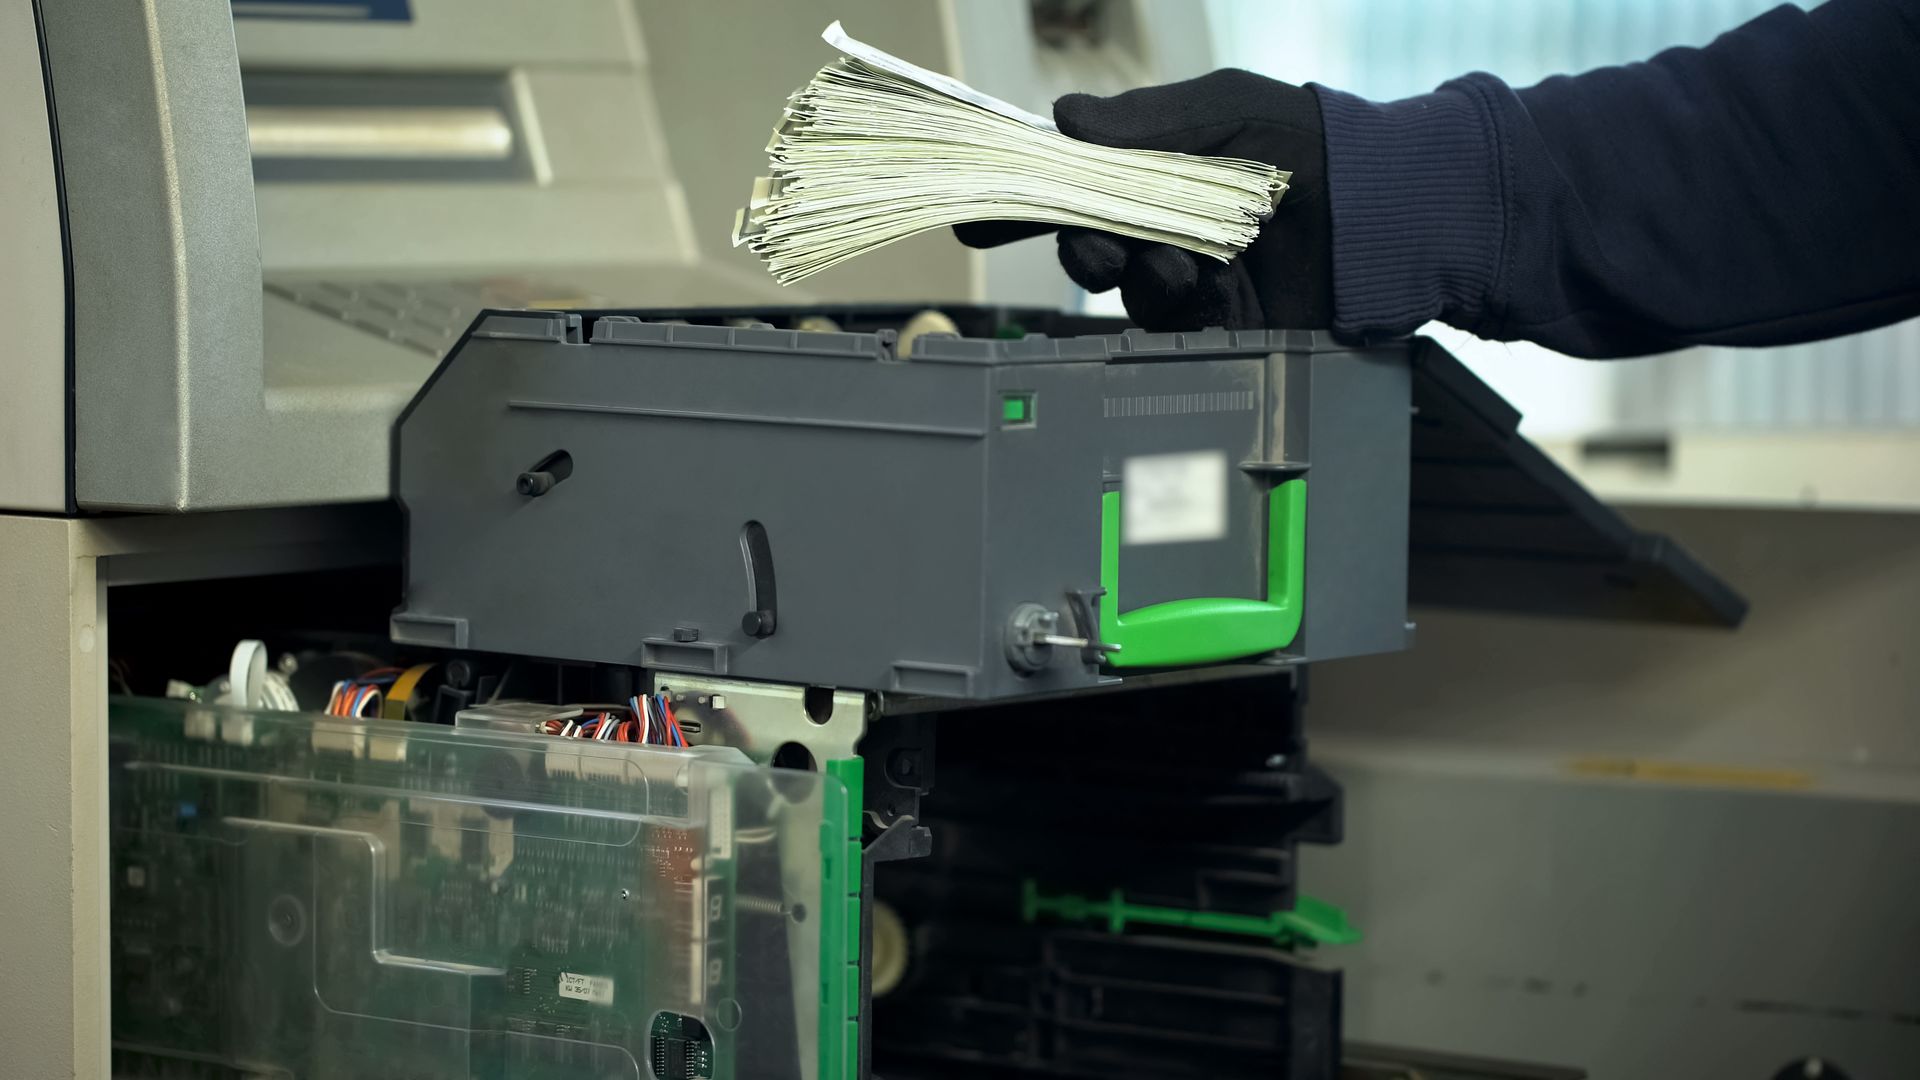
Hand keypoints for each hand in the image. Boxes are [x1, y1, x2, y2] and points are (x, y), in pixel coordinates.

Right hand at [954, 69, 1330, 332]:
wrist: (1382, 215)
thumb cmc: (1309, 145)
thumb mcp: (1223, 113)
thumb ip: (1145, 122)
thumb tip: (1065, 119)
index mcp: (1158, 166)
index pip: (1074, 182)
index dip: (1026, 197)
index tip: (977, 216)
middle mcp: (1164, 222)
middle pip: (1085, 243)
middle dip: (1080, 246)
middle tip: (1098, 248)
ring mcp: (1188, 275)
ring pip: (1122, 290)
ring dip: (1139, 276)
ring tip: (1185, 264)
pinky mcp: (1215, 326)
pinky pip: (1163, 328)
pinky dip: (1173, 309)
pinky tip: (1206, 288)